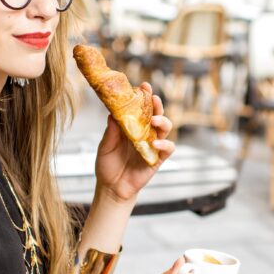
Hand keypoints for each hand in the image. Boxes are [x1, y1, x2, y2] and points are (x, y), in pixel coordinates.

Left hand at [94, 83, 174, 202]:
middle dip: (157, 104)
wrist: (111, 188)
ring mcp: (153, 145)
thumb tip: (113, 113)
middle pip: (157, 114)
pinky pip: (167, 148)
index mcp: (133, 126)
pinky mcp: (158, 159)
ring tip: (154, 120)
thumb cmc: (108, 165)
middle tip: (153, 97)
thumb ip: (111, 131)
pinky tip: (154, 142)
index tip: (144, 86)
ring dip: (162, 121)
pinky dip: (164, 143)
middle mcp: (145, 133)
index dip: (144, 96)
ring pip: (165, 127)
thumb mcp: (105, 146)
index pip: (141, 108)